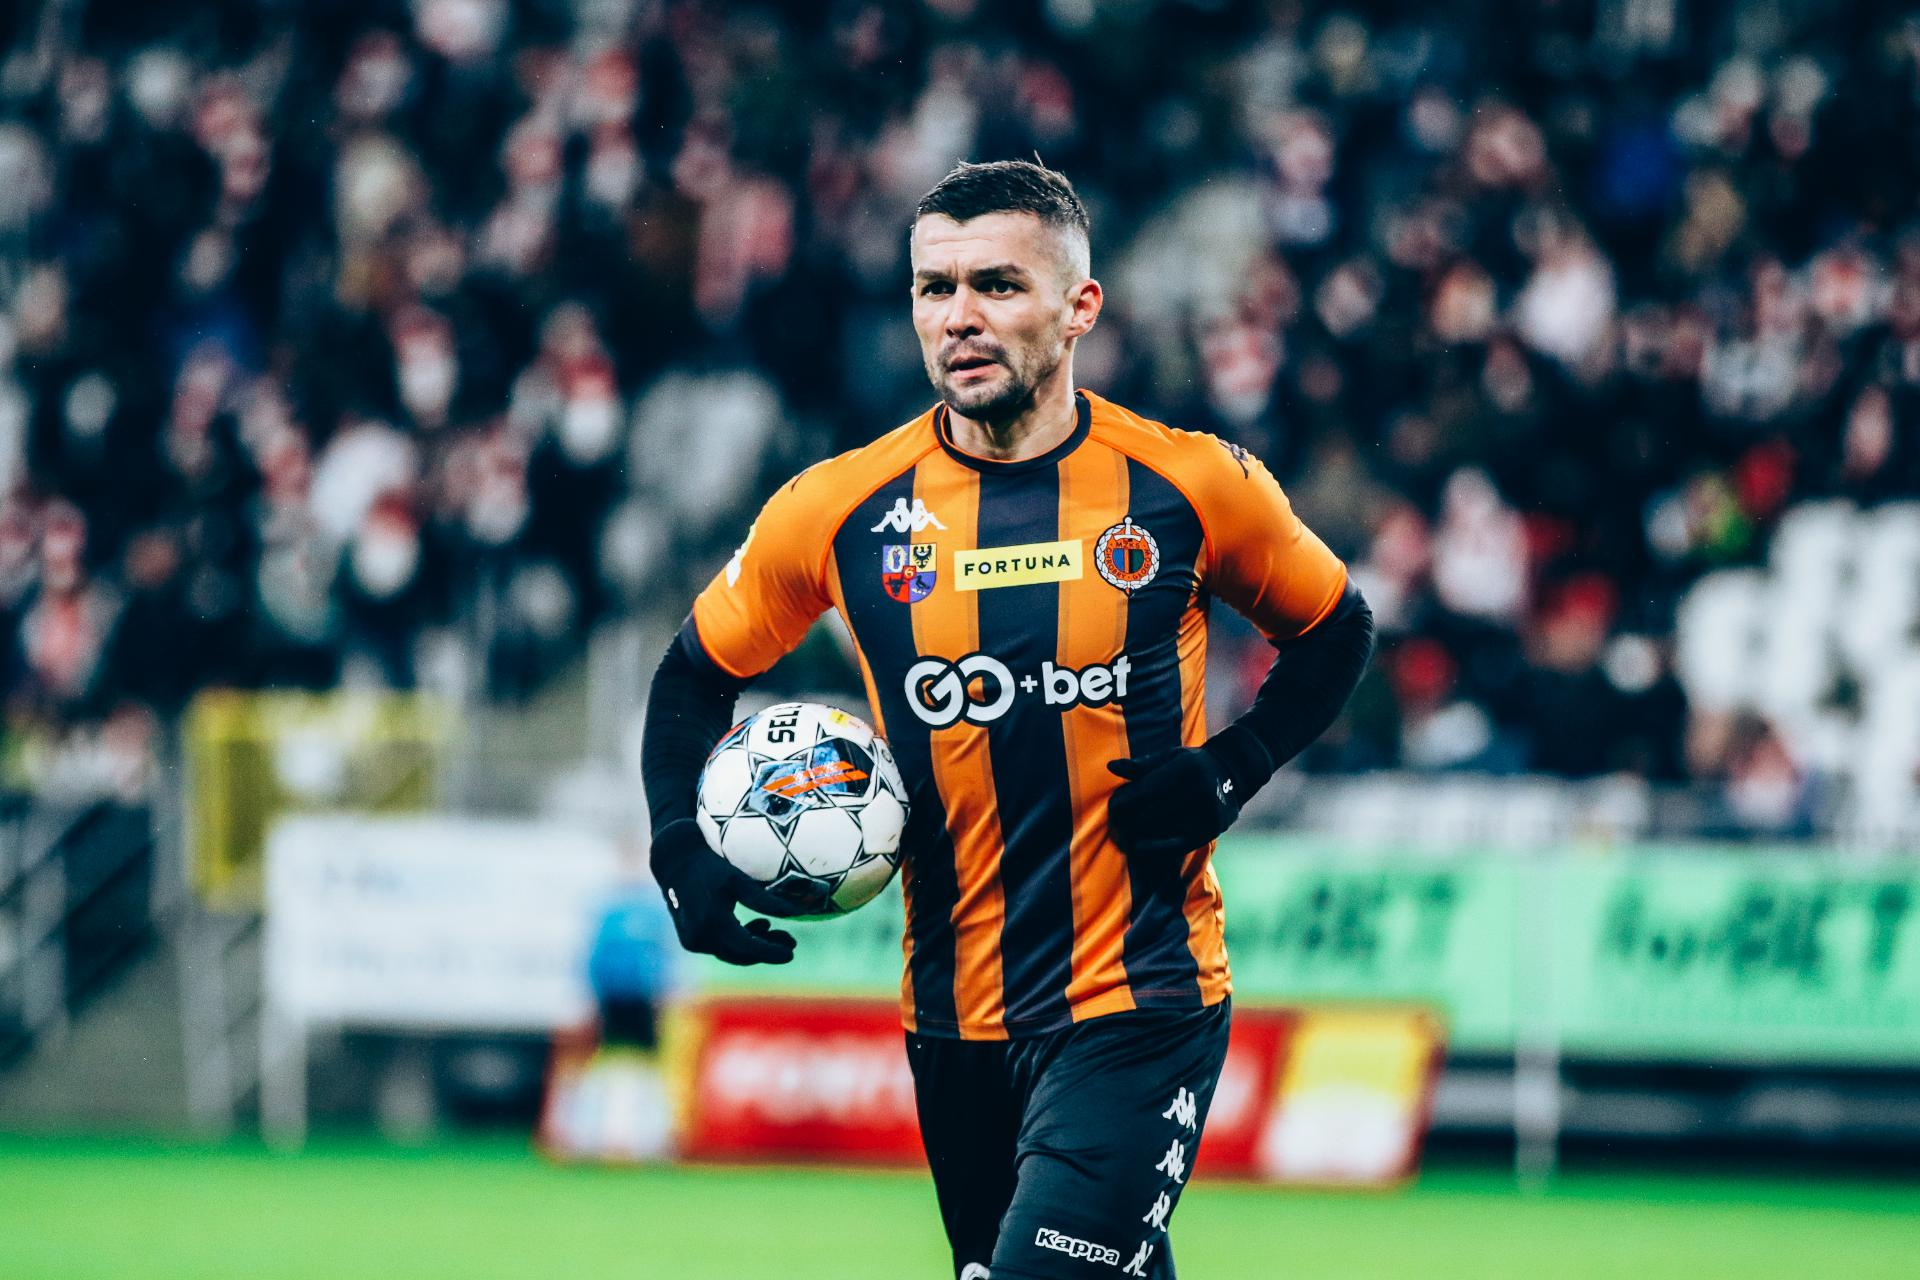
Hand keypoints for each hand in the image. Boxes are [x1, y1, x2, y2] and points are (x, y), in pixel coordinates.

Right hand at [649, 819, 795, 965]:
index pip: (748, 947)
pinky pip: (720, 948)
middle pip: (740, 954)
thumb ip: (766, 900)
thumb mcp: (739, 881)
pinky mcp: (690, 941)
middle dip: (766, 950)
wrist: (675, 864)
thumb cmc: (710, 868)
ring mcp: (692, 941)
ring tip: (774, 930)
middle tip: (791, 942)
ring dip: (754, 946)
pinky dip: (738, 942)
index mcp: (712, 922)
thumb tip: (797, 912)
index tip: (791, 953)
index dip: (771, 952)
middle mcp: (699, 937)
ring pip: (730, 953)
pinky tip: (756, 927)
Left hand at [1106, 747, 1242, 860]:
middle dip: (1127, 820)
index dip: (1123, 801)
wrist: (1233, 774)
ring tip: (1124, 834)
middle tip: (1116, 823)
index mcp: (1183, 769)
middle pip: (1149, 814)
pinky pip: (1176, 845)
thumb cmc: (1192, 765)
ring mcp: (1204, 813)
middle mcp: (1196, 791)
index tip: (1113, 807)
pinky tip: (1140, 847)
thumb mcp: (1170, 757)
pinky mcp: (1209, 831)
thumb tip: (1111, 767)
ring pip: (1160, 831)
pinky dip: (1156, 848)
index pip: (1144, 791)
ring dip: (1138, 835)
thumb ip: (1141, 765)